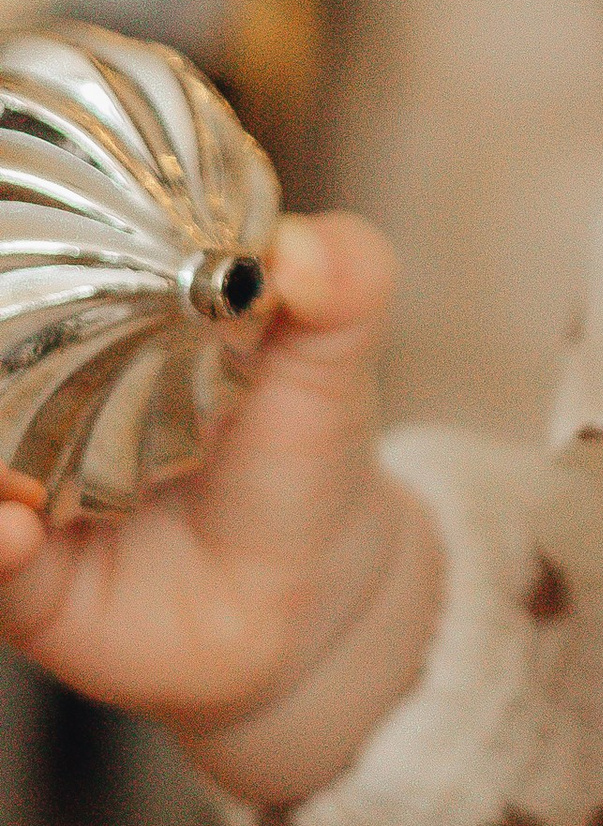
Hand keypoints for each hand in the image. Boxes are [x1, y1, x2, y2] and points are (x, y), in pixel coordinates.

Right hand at [0, 211, 426, 772]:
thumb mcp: (334, 350)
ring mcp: (31, 500)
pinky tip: (14, 532)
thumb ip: (345, 276)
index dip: (22, 261)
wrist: (322, 587)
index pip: (34, 280)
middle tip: (0, 344)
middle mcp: (45, 410)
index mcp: (100, 330)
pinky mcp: (35, 587)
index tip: (15, 237)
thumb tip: (302, 249)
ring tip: (2, 478)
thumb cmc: (308, 446)